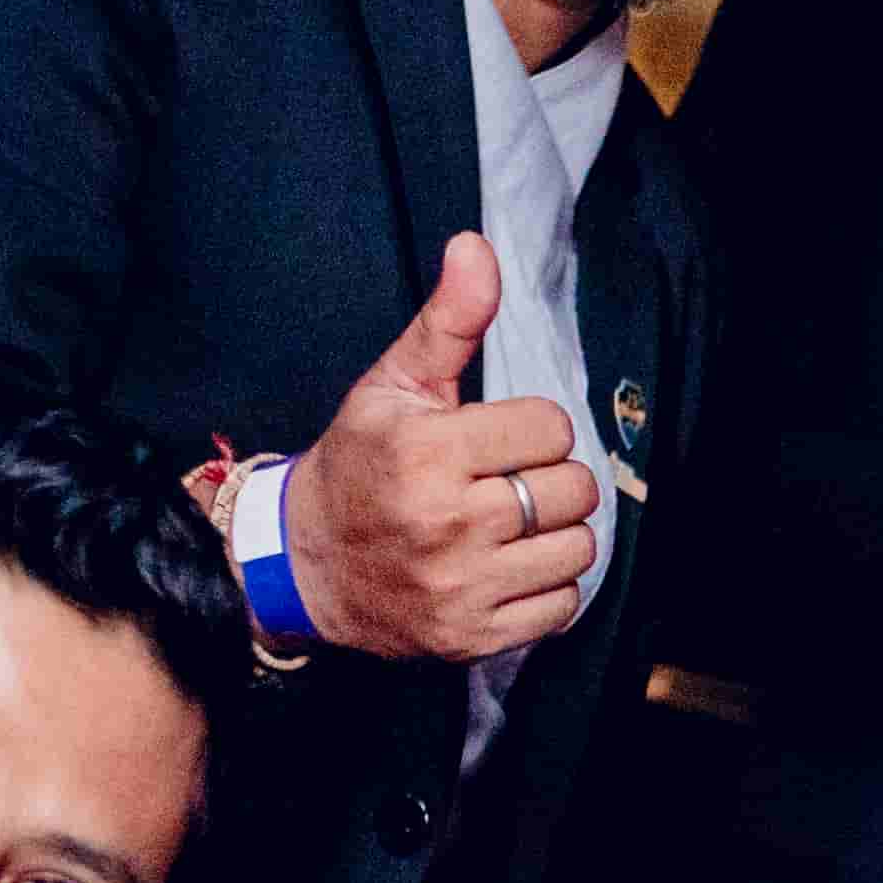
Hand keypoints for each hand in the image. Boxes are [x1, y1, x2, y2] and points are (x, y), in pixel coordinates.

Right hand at [288, 236, 601, 663]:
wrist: (305, 564)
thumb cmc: (357, 465)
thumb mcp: (392, 385)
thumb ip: (448, 321)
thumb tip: (477, 247)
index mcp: (428, 453)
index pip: (552, 428)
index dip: (533, 428)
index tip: (498, 438)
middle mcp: (448, 523)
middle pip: (572, 488)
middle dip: (549, 478)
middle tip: (508, 481)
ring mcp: (461, 586)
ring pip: (578, 548)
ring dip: (556, 534)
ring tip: (513, 524)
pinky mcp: (473, 636)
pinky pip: (562, 606)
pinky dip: (548, 586)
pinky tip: (509, 567)